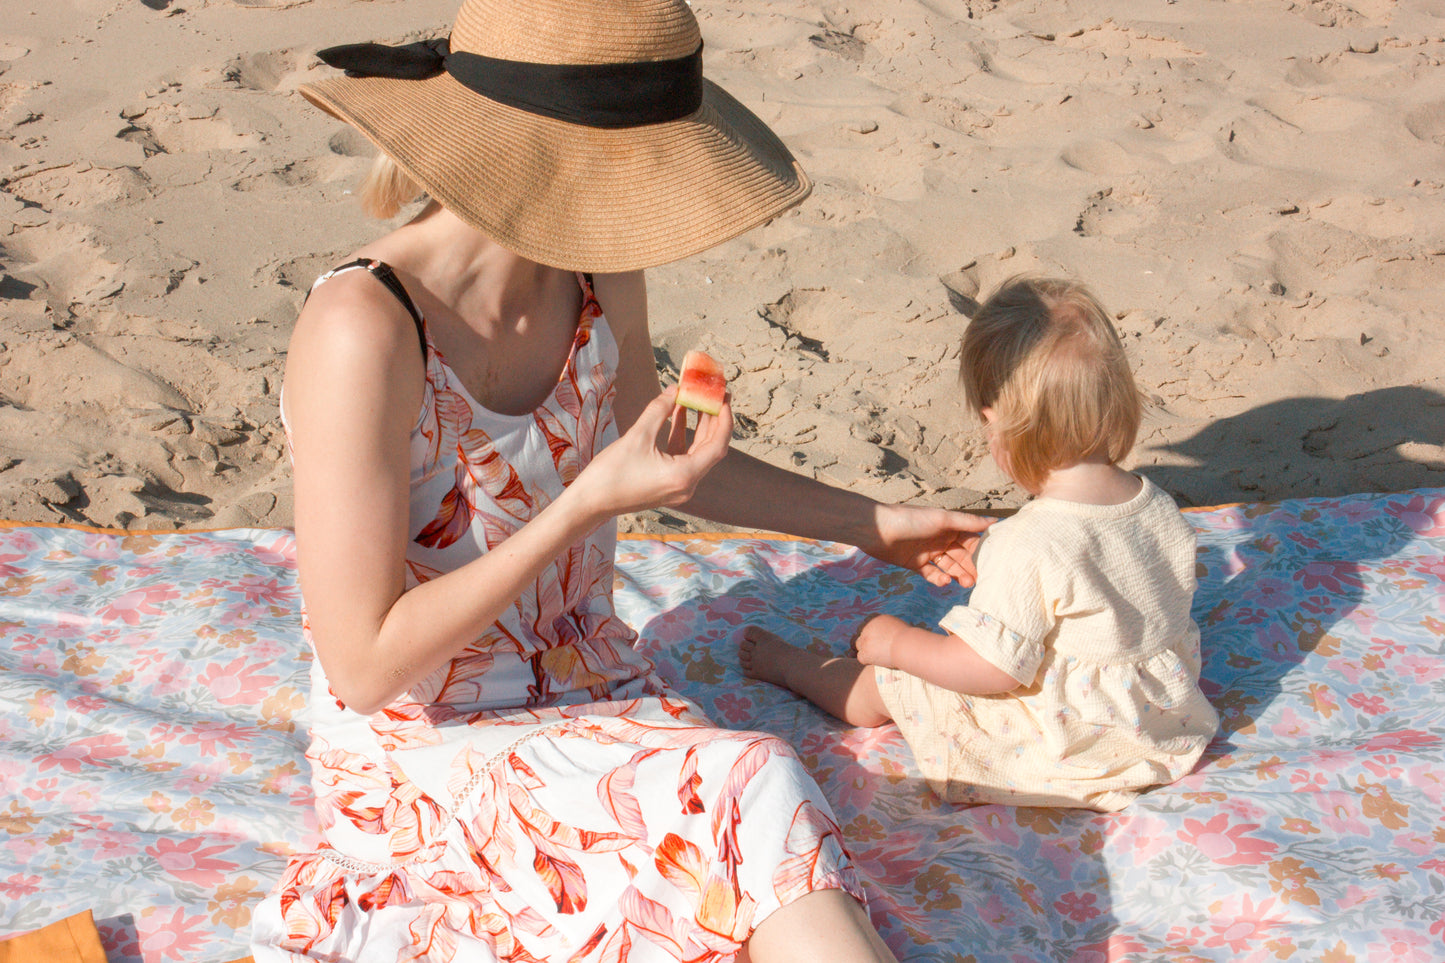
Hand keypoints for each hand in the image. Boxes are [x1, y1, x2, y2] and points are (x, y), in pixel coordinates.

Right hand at [573, 386, 731, 518]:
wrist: (590, 502)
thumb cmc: (611, 473)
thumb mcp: (637, 436)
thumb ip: (659, 410)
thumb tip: (675, 389)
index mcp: (684, 476)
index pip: (717, 445)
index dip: (724, 420)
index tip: (723, 397)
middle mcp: (687, 485)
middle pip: (710, 448)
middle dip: (713, 420)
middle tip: (716, 393)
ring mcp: (678, 487)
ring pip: (697, 452)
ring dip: (698, 426)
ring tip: (698, 398)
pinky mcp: (668, 484)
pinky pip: (682, 457)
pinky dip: (682, 437)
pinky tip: (678, 414)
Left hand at [852, 614, 906, 668]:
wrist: (907, 645)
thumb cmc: (908, 637)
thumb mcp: (896, 626)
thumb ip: (886, 628)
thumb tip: (884, 634)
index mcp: (874, 618)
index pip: (867, 625)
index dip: (871, 633)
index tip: (879, 639)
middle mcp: (866, 626)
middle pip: (861, 633)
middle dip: (867, 640)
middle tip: (877, 648)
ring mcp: (864, 639)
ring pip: (858, 645)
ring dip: (866, 650)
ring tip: (879, 655)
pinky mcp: (864, 652)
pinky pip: (860, 657)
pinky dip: (868, 660)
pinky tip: (878, 661)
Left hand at [860, 502, 993, 587]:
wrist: (875, 530)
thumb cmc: (909, 519)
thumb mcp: (941, 519)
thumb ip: (968, 522)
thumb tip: (996, 521)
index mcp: (949, 526)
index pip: (972, 539)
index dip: (982, 551)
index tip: (995, 563)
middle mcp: (941, 538)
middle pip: (962, 556)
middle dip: (971, 567)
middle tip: (979, 580)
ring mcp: (928, 552)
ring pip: (949, 566)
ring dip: (958, 575)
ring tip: (965, 583)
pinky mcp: (915, 564)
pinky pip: (931, 574)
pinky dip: (938, 578)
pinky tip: (942, 581)